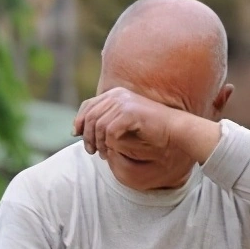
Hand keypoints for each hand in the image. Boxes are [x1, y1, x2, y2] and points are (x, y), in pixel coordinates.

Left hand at [72, 88, 219, 164]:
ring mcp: (124, 102)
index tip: (76, 135)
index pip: (88, 105)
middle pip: (89, 116)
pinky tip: (111, 151)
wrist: (174, 130)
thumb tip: (75, 130)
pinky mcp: (129, 113)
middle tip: (92, 151)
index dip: (79, 121)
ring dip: (97, 143)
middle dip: (87, 136)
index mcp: (115, 94)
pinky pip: (109, 131)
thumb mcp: (122, 124)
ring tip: (103, 154)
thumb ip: (103, 123)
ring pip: (97, 125)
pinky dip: (108, 144)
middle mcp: (117, 95)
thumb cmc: (149, 130)